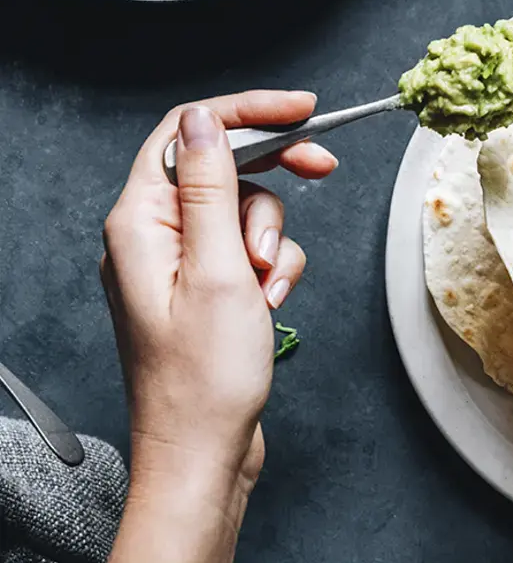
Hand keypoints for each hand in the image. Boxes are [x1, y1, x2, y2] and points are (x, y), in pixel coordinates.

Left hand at [101, 91, 336, 498]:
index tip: (301, 108)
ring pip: (247, 210)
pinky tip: (270, 302)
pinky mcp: (207, 284)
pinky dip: (273, 267)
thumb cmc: (203, 379)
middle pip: (224, 166)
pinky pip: (252, 248)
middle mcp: (154, 234)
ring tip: (267, 285)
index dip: (248, 111)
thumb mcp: (218, 269)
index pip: (191, 132)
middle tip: (322, 166)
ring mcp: (182, 261)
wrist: (204, 454)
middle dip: (275, 173)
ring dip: (273, 240)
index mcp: (140, 221)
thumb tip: (205, 119)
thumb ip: (212, 186)